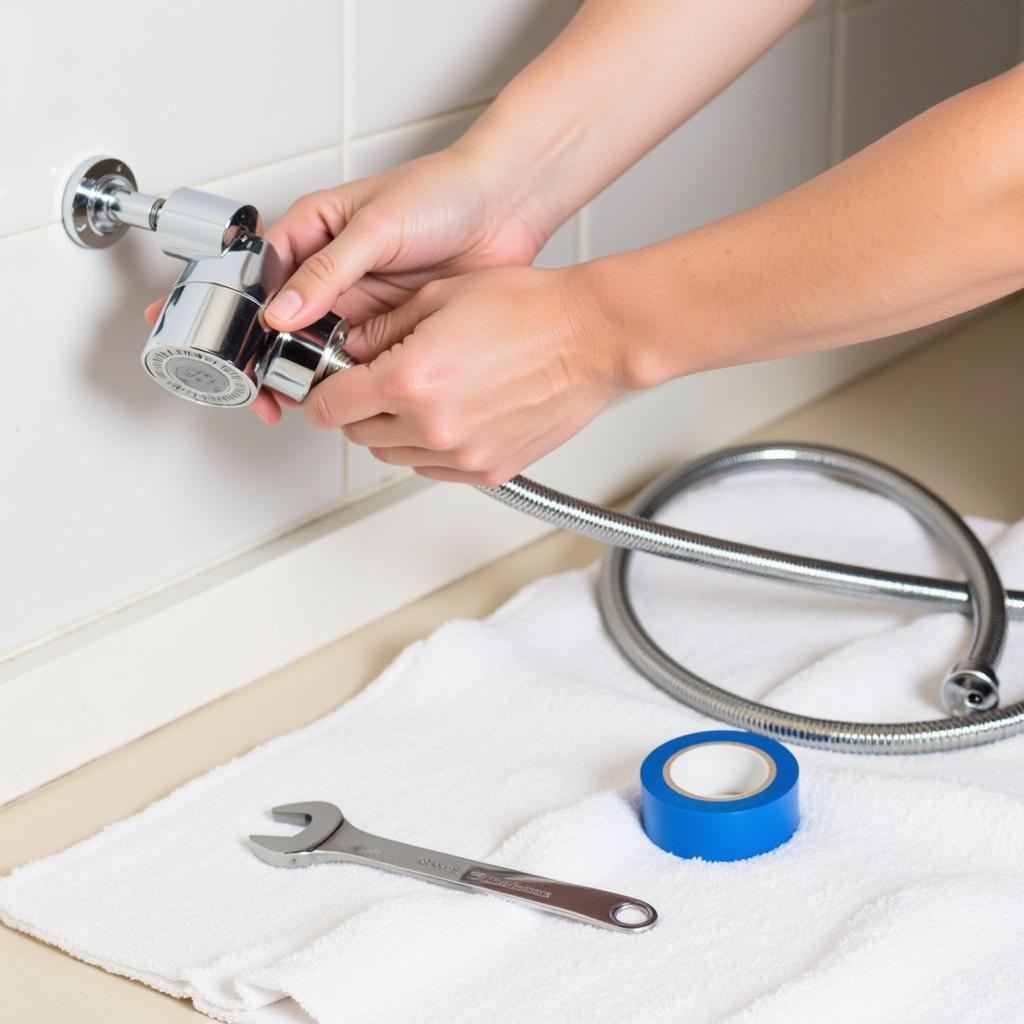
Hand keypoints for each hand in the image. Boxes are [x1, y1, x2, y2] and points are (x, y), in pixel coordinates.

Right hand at [144, 145, 553, 422]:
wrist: (505, 206)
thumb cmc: (442, 191)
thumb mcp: (376, 226)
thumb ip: (328, 271)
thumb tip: (280, 313)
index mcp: (312, 235)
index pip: (259, 281)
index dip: (241, 319)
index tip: (232, 352)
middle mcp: (332, 272)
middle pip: (285, 326)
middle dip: (273, 360)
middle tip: (270, 393)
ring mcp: (362, 301)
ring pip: (321, 348)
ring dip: (313, 372)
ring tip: (309, 396)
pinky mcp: (393, 325)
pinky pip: (364, 360)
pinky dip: (355, 377)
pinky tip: (353, 389)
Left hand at [306, 263, 630, 485]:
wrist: (590, 337)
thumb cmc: (531, 309)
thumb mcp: (440, 297)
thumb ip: (385, 329)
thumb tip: (354, 348)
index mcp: (410, 379)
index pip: (331, 406)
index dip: (323, 393)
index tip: (328, 387)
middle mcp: (432, 425)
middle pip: (360, 435)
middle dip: (360, 408)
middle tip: (380, 382)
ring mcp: (462, 454)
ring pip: (396, 456)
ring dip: (395, 430)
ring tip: (425, 395)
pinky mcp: (489, 470)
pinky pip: (436, 469)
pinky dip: (431, 448)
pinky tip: (452, 414)